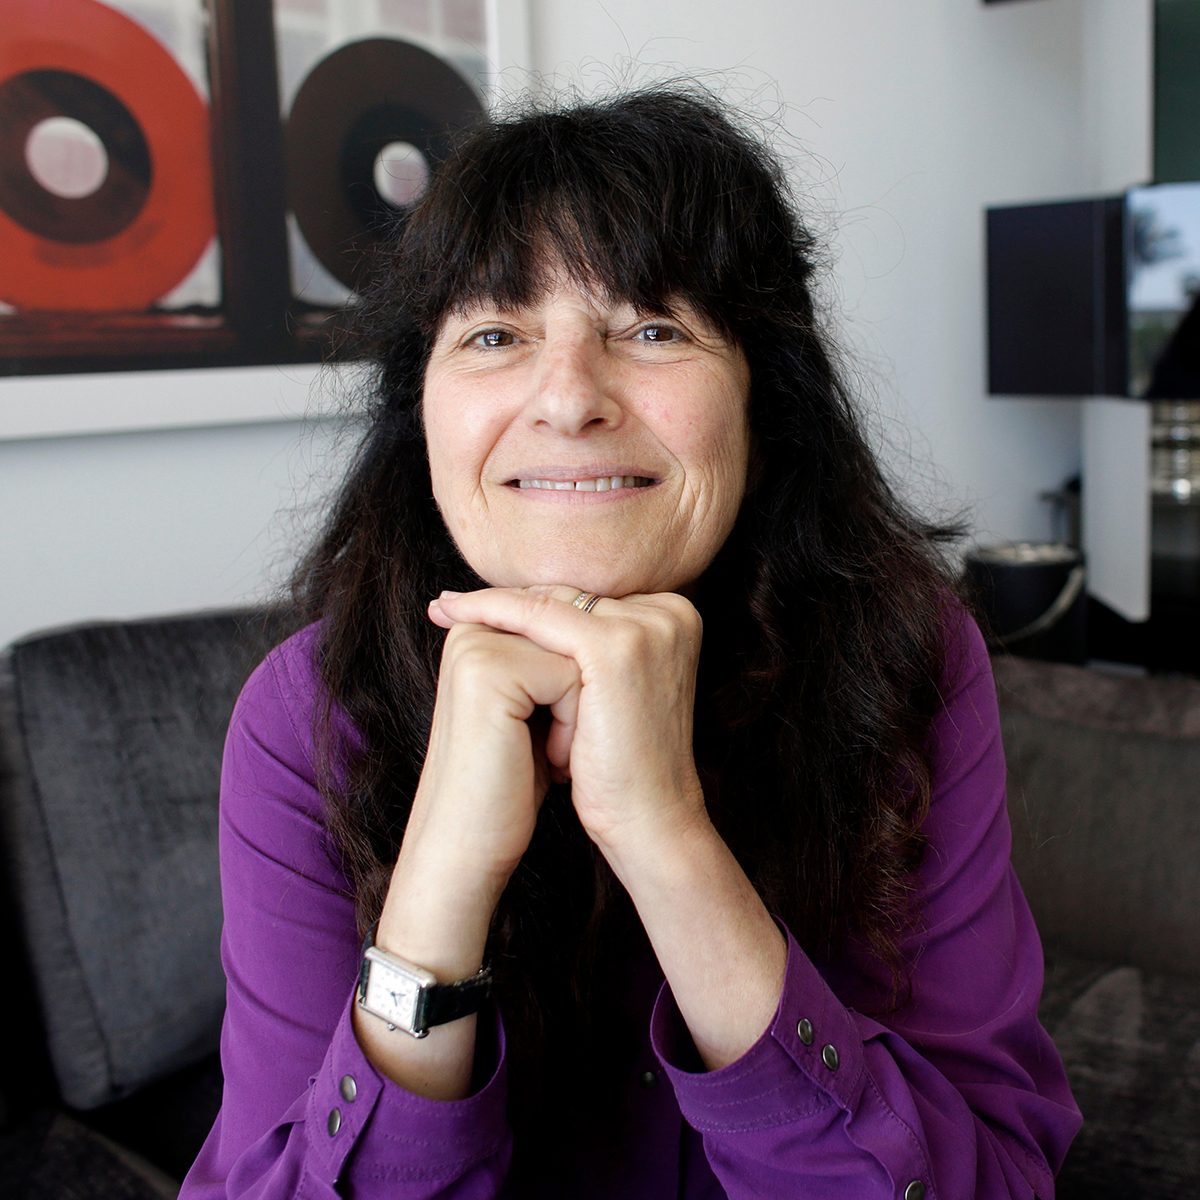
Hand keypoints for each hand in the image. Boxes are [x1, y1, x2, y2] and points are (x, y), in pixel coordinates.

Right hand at [403, 619, 580, 890]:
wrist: (472, 845)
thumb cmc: (513, 784)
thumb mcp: (537, 709)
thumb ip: (552, 658)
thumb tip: (608, 626)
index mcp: (480, 631)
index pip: (568, 628)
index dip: (579, 688)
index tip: (547, 733)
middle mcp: (474, 629)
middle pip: (576, 637)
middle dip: (580, 697)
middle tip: (548, 748)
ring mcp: (477, 645)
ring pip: (580, 654)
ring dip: (581, 712)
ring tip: (549, 753)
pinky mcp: (488, 670)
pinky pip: (571, 678)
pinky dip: (573, 726)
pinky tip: (549, 759)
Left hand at [427, 585, 707, 862]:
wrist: (649, 821)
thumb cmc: (622, 765)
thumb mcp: (611, 691)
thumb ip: (589, 647)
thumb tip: (531, 612)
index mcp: (675, 616)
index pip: (585, 598)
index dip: (530, 603)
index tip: (477, 603)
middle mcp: (670, 612)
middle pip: (569, 596)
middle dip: (509, 603)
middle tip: (448, 602)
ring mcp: (647, 626)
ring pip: (551, 602)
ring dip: (493, 608)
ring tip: (444, 610)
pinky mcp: (617, 647)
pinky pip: (539, 617)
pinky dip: (492, 613)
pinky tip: (455, 615)